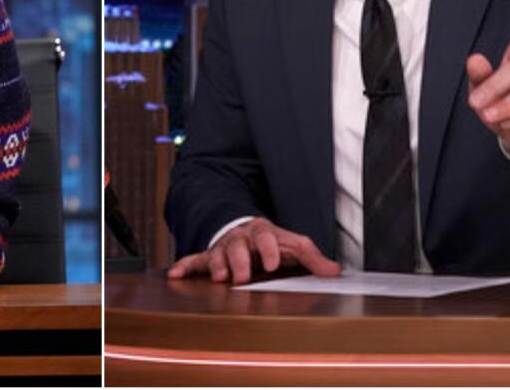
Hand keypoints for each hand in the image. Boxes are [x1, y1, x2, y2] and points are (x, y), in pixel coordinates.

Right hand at [166, 217, 340, 283]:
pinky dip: (184, 267)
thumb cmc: (271, 241)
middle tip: (243, 276)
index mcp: (262, 233)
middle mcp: (240, 239)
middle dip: (239, 261)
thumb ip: (312, 258)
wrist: (245, 229)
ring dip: (217, 266)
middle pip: (237, 247)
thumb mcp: (293, 246)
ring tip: (220, 279)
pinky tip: (175, 274)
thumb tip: (335, 271)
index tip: (273, 263)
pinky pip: (195, 261)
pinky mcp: (210, 258)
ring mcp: (223, 248)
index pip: (265, 236)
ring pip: (217, 255)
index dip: (269, 249)